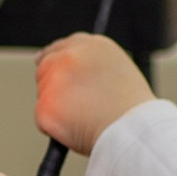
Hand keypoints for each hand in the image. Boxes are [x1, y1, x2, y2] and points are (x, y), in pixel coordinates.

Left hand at [37, 32, 153, 160]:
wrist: (132, 129)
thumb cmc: (133, 109)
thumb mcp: (120, 71)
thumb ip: (94, 66)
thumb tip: (75, 75)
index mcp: (91, 45)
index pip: (62, 46)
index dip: (55, 59)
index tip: (48, 65)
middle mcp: (70, 56)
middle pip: (45, 67)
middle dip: (52, 85)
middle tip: (71, 105)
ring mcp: (54, 80)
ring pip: (44, 95)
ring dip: (57, 108)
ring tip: (86, 118)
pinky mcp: (45, 105)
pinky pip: (43, 119)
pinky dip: (55, 128)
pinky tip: (77, 129)